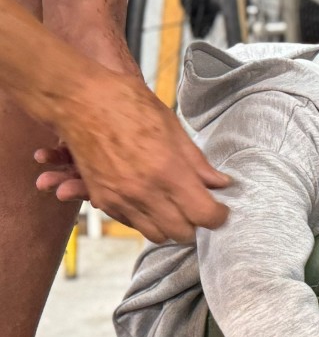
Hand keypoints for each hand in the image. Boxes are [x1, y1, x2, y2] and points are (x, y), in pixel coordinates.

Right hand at [36, 70, 229, 243]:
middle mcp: (145, 192)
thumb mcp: (174, 128)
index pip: (204, 215)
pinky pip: (132, 224)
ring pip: (157, 235)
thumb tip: (221, 184)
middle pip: (182, 233)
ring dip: (170, 226)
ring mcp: (122, 199)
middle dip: (195, 224)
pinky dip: (145, 220)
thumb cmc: (130, 107)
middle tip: (197, 209)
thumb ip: (198, 163)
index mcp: (168, 172)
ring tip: (174, 208)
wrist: (79, 101)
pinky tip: (150, 202)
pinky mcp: (103, 199)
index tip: (220, 210)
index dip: (218, 216)